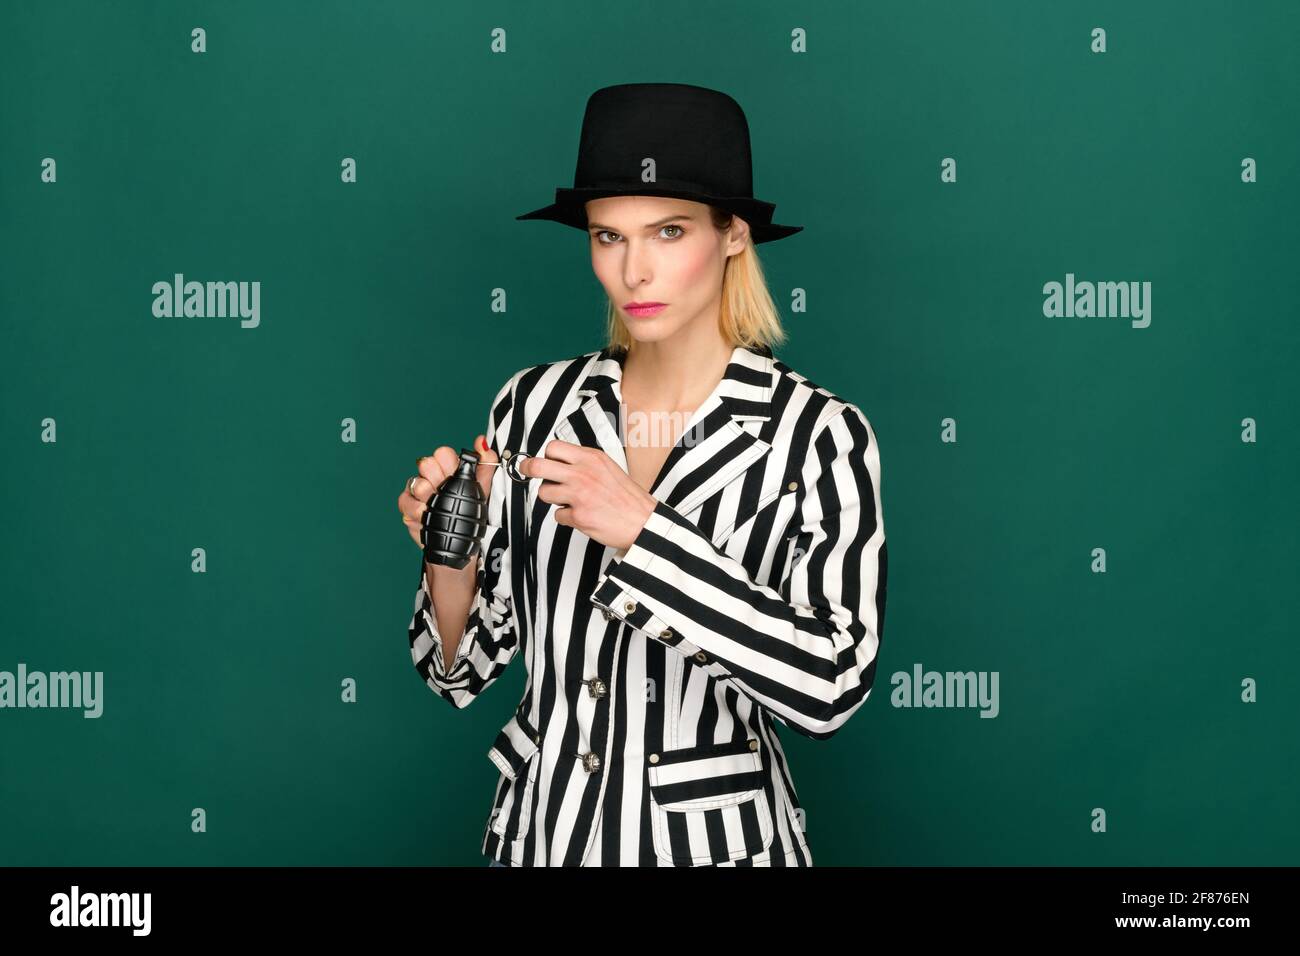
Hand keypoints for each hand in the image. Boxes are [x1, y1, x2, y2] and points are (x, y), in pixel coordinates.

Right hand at [398, 435, 497, 547]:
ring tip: (439, 504)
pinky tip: (426, 514)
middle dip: (438, 478)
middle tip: (447, 491)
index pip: (442, 453)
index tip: (455, 474)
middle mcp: (432, 477)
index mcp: (450, 469)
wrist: (461, 542)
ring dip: (429, 496)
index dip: (449, 463)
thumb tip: (482, 441)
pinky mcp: (408, 506)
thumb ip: (485, 462)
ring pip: (417, 483)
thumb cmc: (471, 513)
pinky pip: (406, 501)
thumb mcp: (484, 487)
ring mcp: (418, 491)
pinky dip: (418, 509)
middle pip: (426, 463)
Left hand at [520, 439, 655, 552]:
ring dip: (552, 498)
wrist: (643, 522)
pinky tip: (581, 515)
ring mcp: (579, 495)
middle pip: (538, 465)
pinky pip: (557, 515)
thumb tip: (559, 462)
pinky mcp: (578, 516)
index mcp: (591, 458)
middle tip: (526, 471)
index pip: (554, 447)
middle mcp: (583, 474)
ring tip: (567, 500)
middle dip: (528, 469)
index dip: (546, 455)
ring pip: (544, 493)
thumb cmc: (627, 497)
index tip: (544, 461)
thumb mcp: (607, 467)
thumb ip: (584, 463)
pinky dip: (567, 517)